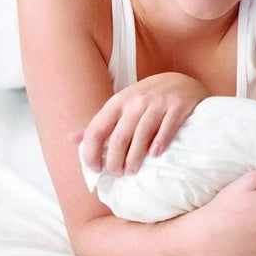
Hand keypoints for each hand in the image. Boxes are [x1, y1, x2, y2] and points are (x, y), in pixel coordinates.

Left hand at [76, 73, 208, 175]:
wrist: (183, 82)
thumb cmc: (148, 98)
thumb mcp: (122, 105)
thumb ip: (101, 122)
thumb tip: (71, 139)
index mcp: (117, 101)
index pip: (96, 130)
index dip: (91, 153)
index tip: (96, 169)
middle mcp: (136, 101)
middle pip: (118, 138)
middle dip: (114, 162)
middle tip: (118, 174)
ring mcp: (158, 102)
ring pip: (141, 136)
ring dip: (135, 158)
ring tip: (132, 171)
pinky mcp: (178, 106)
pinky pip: (167, 128)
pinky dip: (160, 143)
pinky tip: (155, 154)